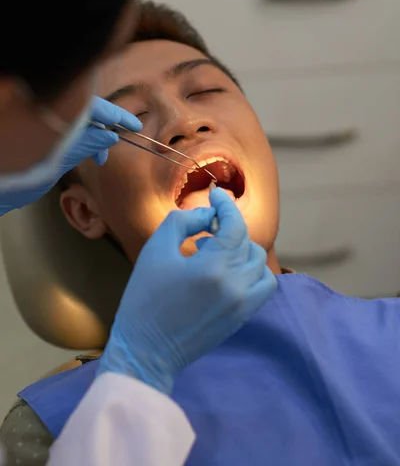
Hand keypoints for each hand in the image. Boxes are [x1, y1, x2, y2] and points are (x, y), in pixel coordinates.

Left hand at [0, 97, 141, 214]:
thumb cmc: (18, 177)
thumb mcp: (56, 160)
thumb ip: (84, 144)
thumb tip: (111, 134)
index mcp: (50, 112)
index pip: (91, 106)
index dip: (116, 115)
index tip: (134, 125)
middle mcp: (45, 111)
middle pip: (83, 110)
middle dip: (104, 126)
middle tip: (117, 145)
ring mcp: (40, 122)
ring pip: (75, 120)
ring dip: (92, 135)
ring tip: (100, 158)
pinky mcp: (37, 134)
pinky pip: (65, 128)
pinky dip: (79, 139)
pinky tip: (85, 153)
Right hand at [97, 187, 276, 394]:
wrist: (146, 351)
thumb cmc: (145, 298)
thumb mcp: (155, 250)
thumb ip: (183, 222)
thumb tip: (207, 215)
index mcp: (214, 268)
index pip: (234, 225)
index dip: (226, 204)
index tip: (216, 194)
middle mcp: (237, 285)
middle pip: (246, 242)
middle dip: (228, 226)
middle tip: (205, 226)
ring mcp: (243, 304)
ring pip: (259, 263)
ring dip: (242, 248)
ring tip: (216, 249)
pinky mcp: (243, 317)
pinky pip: (263, 286)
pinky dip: (253, 270)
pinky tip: (229, 269)